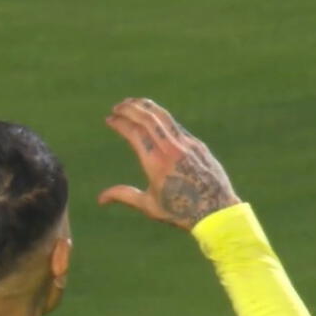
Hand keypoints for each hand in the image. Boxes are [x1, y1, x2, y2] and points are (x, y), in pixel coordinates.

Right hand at [98, 98, 240, 229]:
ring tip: (133, 103)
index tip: (110, 119)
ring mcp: (186, 144)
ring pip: (164, 117)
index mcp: (156, 164)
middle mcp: (171, 150)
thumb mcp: (148, 206)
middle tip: (117, 106)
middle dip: (130, 109)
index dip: (120, 123)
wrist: (215, 212)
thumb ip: (124, 195)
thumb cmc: (179, 212)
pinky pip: (175, 126)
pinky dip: (161, 118)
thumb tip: (100, 199)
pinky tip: (154, 117)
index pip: (135, 133)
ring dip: (146, 107)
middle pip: (148, 119)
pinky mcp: (197, 145)